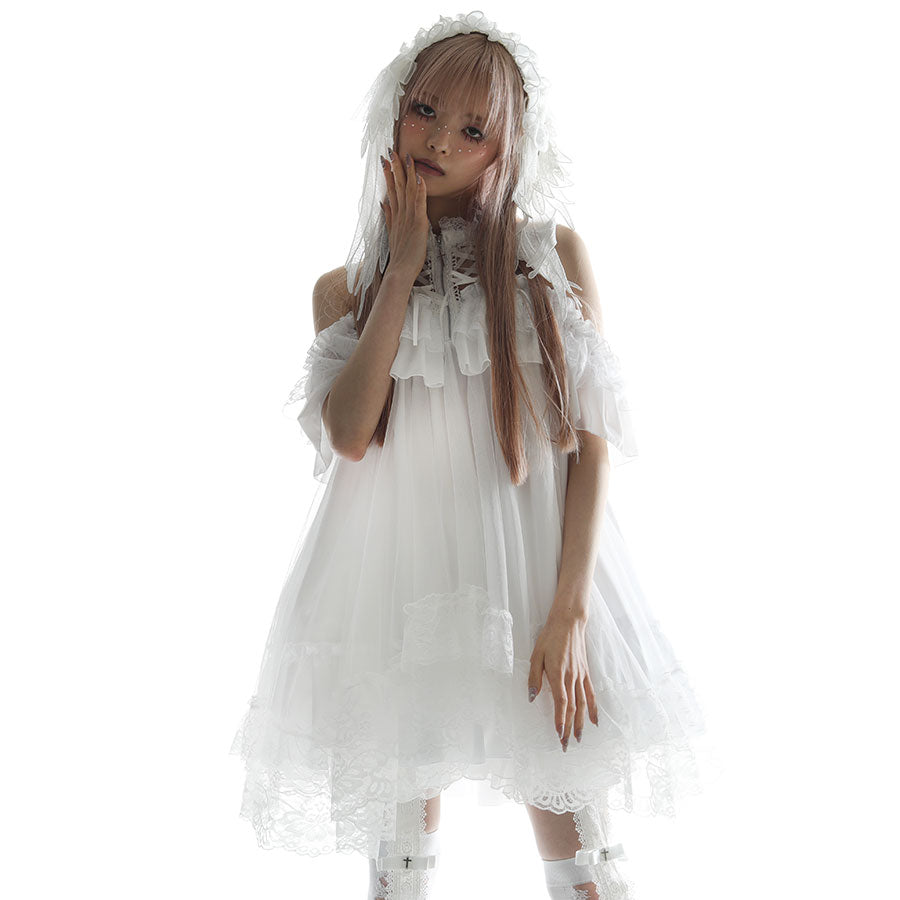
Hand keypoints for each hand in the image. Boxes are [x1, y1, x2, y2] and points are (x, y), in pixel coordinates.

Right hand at [380, 148, 428, 279]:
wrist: (400, 272)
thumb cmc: (399, 257)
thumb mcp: (392, 234)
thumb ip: (389, 217)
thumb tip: (383, 203)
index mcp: (395, 215)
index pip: (391, 190)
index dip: (388, 174)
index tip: (385, 160)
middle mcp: (400, 213)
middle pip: (396, 186)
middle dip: (394, 167)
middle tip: (391, 150)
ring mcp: (408, 218)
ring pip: (406, 190)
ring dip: (406, 172)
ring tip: (405, 156)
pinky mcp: (418, 223)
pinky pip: (418, 203)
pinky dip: (419, 190)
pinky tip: (418, 177)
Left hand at [527, 610, 598, 750]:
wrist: (569, 622)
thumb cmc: (550, 637)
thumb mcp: (536, 654)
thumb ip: (534, 677)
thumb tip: (532, 697)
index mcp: (558, 673)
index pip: (561, 701)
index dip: (560, 719)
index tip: (559, 734)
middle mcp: (571, 677)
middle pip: (572, 708)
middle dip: (569, 728)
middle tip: (565, 745)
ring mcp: (580, 676)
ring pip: (583, 704)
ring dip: (581, 723)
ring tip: (578, 738)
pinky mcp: (585, 673)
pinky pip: (590, 694)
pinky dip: (593, 709)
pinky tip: (594, 721)